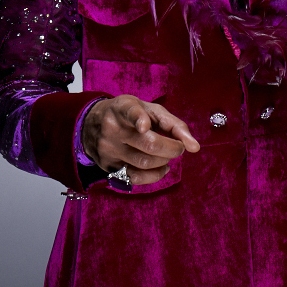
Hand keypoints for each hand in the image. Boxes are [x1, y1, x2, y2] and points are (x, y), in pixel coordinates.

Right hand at [82, 95, 199, 184]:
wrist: (92, 124)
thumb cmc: (130, 115)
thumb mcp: (150, 110)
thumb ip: (174, 124)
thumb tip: (194, 147)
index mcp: (123, 108)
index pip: (130, 112)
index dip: (139, 119)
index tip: (144, 125)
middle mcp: (112, 128)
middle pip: (148, 144)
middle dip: (172, 148)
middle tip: (179, 147)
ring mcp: (108, 149)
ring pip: (143, 163)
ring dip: (164, 161)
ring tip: (168, 154)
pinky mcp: (107, 166)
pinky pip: (134, 178)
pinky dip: (154, 176)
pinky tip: (161, 168)